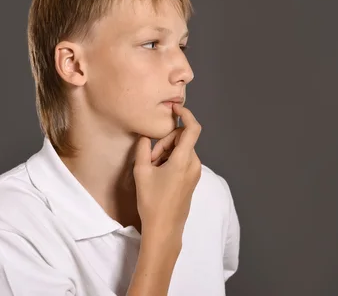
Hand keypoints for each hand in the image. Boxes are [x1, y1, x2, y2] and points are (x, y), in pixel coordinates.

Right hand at [132, 103, 201, 243]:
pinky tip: (158, 175)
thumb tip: (145, 135)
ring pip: (181, 150)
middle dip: (165, 142)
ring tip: (152, 169)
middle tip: (149, 158)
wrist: (164, 228)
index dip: (186, 114)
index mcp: (184, 159)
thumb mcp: (142, 172)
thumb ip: (143, 148)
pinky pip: (183, 160)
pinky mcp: (192, 179)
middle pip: (182, 139)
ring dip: (166, 152)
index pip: (193, 128)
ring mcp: (195, 172)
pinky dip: (171, 161)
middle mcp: (194, 163)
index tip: (175, 108)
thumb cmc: (152, 201)